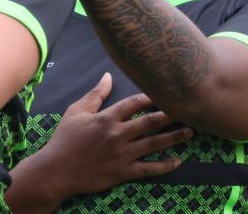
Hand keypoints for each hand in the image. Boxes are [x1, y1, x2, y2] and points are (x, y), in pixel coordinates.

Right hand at [9, 73, 192, 210]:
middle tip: (189, 110)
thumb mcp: (76, 111)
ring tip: (191, 132)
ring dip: (174, 138)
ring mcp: (122, 154)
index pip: (135, 103)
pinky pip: (148, 169)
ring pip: (154, 144)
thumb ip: (95, 94)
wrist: (56, 171)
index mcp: (107, 118)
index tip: (167, 91)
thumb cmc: (65, 139)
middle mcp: (118, 134)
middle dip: (171, 115)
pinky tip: (177, 161)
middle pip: (151, 122)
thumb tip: (107, 76)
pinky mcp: (123, 173)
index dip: (152, 96)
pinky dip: (164, 166)